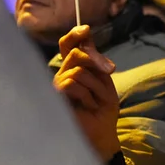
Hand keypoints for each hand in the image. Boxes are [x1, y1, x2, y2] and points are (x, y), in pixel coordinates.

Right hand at [53, 25, 120, 161]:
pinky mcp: (54, 98)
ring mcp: (57, 86)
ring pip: (77, 70)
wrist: (101, 134)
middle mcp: (63, 74)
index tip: (86, 29)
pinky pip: (72, 83)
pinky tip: (88, 107)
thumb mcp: (104, 81)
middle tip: (110, 70)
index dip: (75, 35)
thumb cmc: (102, 109)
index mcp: (74, 68)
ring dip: (95, 86)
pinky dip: (86, 95)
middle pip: (75, 53)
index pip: (68, 45)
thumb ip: (95, 61)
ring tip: (97, 102)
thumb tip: (87, 37)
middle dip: (95, 59)